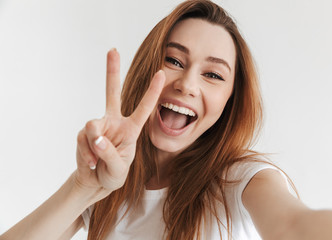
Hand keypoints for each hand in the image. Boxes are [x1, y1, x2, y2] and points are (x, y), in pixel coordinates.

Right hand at [75, 48, 164, 192]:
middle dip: (112, 72)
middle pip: (112, 93)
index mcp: (130, 129)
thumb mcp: (118, 169)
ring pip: (93, 126)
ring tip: (97, 161)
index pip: (143, 108)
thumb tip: (97, 137)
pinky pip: (83, 139)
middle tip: (112, 50)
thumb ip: (110, 154)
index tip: (162, 73)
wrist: (94, 182)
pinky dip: (86, 154)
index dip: (152, 92)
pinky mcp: (84, 134)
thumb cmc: (113, 175)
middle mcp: (114, 123)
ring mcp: (98, 127)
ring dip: (94, 146)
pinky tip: (90, 163)